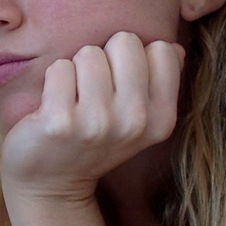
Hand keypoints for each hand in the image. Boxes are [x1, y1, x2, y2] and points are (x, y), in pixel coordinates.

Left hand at [0, 31, 184, 203]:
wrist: (52, 184)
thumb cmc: (94, 140)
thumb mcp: (138, 119)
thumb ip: (160, 81)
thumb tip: (173, 47)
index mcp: (162, 118)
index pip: (160, 49)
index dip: (133, 58)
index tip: (119, 83)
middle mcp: (135, 121)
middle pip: (125, 42)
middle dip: (105, 56)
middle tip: (91, 89)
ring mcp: (97, 122)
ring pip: (89, 53)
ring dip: (76, 68)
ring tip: (72, 98)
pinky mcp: (60, 121)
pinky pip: (59, 68)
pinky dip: (52, 79)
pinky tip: (52, 105)